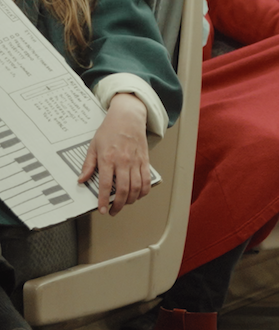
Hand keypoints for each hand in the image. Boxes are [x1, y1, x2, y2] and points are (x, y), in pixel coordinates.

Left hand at [79, 94, 150, 214]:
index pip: (105, 184)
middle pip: (123, 189)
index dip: (103, 200)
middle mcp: (123, 162)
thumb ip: (88, 164)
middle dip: (118, 204)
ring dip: (130, 200)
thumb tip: (81, 179)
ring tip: (123, 204)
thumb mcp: (93, 146)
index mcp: (108, 158)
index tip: (102, 209)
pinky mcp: (145, 161)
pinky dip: (143, 191)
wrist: (128, 118)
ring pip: (136, 187)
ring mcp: (136, 162)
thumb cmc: (110, 130)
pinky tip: (138, 195)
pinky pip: (147, 180)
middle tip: (113, 211)